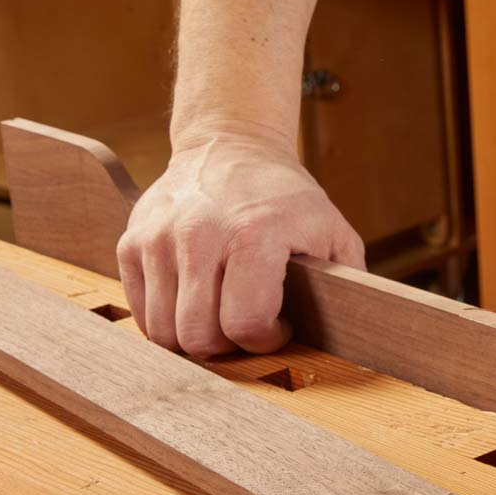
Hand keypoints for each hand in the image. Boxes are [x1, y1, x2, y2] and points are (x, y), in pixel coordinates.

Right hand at [117, 130, 365, 357]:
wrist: (229, 147)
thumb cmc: (285, 197)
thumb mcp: (333, 231)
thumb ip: (349, 280)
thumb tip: (363, 327)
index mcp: (254, 234)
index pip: (245, 324)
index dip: (266, 341)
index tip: (280, 327)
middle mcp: (199, 234)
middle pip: (199, 336)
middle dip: (229, 346)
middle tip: (248, 326)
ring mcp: (158, 238)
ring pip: (164, 332)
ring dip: (196, 337)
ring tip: (222, 315)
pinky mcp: (131, 242)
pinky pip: (141, 313)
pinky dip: (168, 321)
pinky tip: (196, 302)